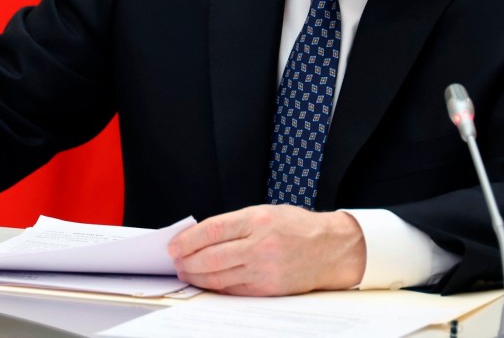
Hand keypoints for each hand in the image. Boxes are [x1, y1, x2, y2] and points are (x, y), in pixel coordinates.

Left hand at [167, 204, 365, 295]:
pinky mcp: (269, 288)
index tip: (173, 245)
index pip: (211, 230)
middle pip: (211, 257)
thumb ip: (234, 224)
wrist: (330, 249)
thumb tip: (199, 236)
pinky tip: (207, 283)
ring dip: (197, 277)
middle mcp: (260, 244)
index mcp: (257, 219)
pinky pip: (234, 290)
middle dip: (187, 261)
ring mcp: (265, 269)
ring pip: (219, 277)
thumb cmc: (297, 227)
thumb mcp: (265, 212)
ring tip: (186, 273)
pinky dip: (216, 287)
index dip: (187, 240)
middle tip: (176, 262)